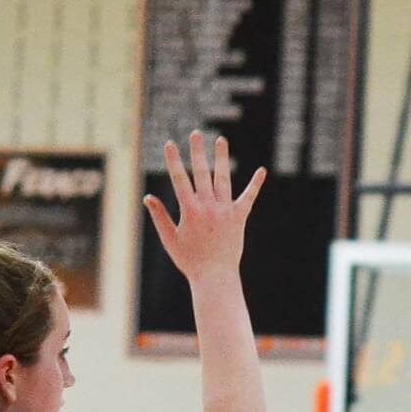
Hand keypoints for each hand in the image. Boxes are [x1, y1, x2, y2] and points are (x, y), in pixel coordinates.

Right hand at [143, 132, 265, 283]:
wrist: (215, 277)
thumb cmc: (190, 261)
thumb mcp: (170, 239)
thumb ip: (160, 217)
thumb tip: (148, 198)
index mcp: (190, 211)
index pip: (180, 179)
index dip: (174, 160)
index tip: (170, 143)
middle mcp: (208, 207)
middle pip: (202, 173)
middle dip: (197, 152)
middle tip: (195, 133)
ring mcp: (225, 211)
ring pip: (223, 179)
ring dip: (221, 158)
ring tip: (221, 140)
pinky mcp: (239, 218)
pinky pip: (248, 198)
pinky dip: (255, 185)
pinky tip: (262, 171)